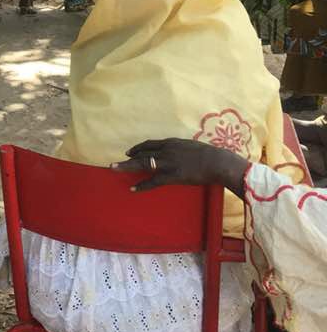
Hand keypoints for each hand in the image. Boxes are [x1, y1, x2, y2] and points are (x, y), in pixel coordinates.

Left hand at [113, 139, 248, 197]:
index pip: (150, 144)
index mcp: (171, 143)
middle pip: (142, 153)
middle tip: (113, 163)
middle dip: (127, 158)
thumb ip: (181, 149)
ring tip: (113, 169)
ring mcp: (167, 163)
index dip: (138, 148)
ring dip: (126, 167)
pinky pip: (153, 181)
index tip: (129, 152)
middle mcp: (166, 151)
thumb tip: (179, 153)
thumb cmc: (209, 155)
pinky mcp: (172, 176)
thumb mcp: (192, 147)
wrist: (217, 161)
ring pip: (142, 164)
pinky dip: (142, 185)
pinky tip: (132, 189)